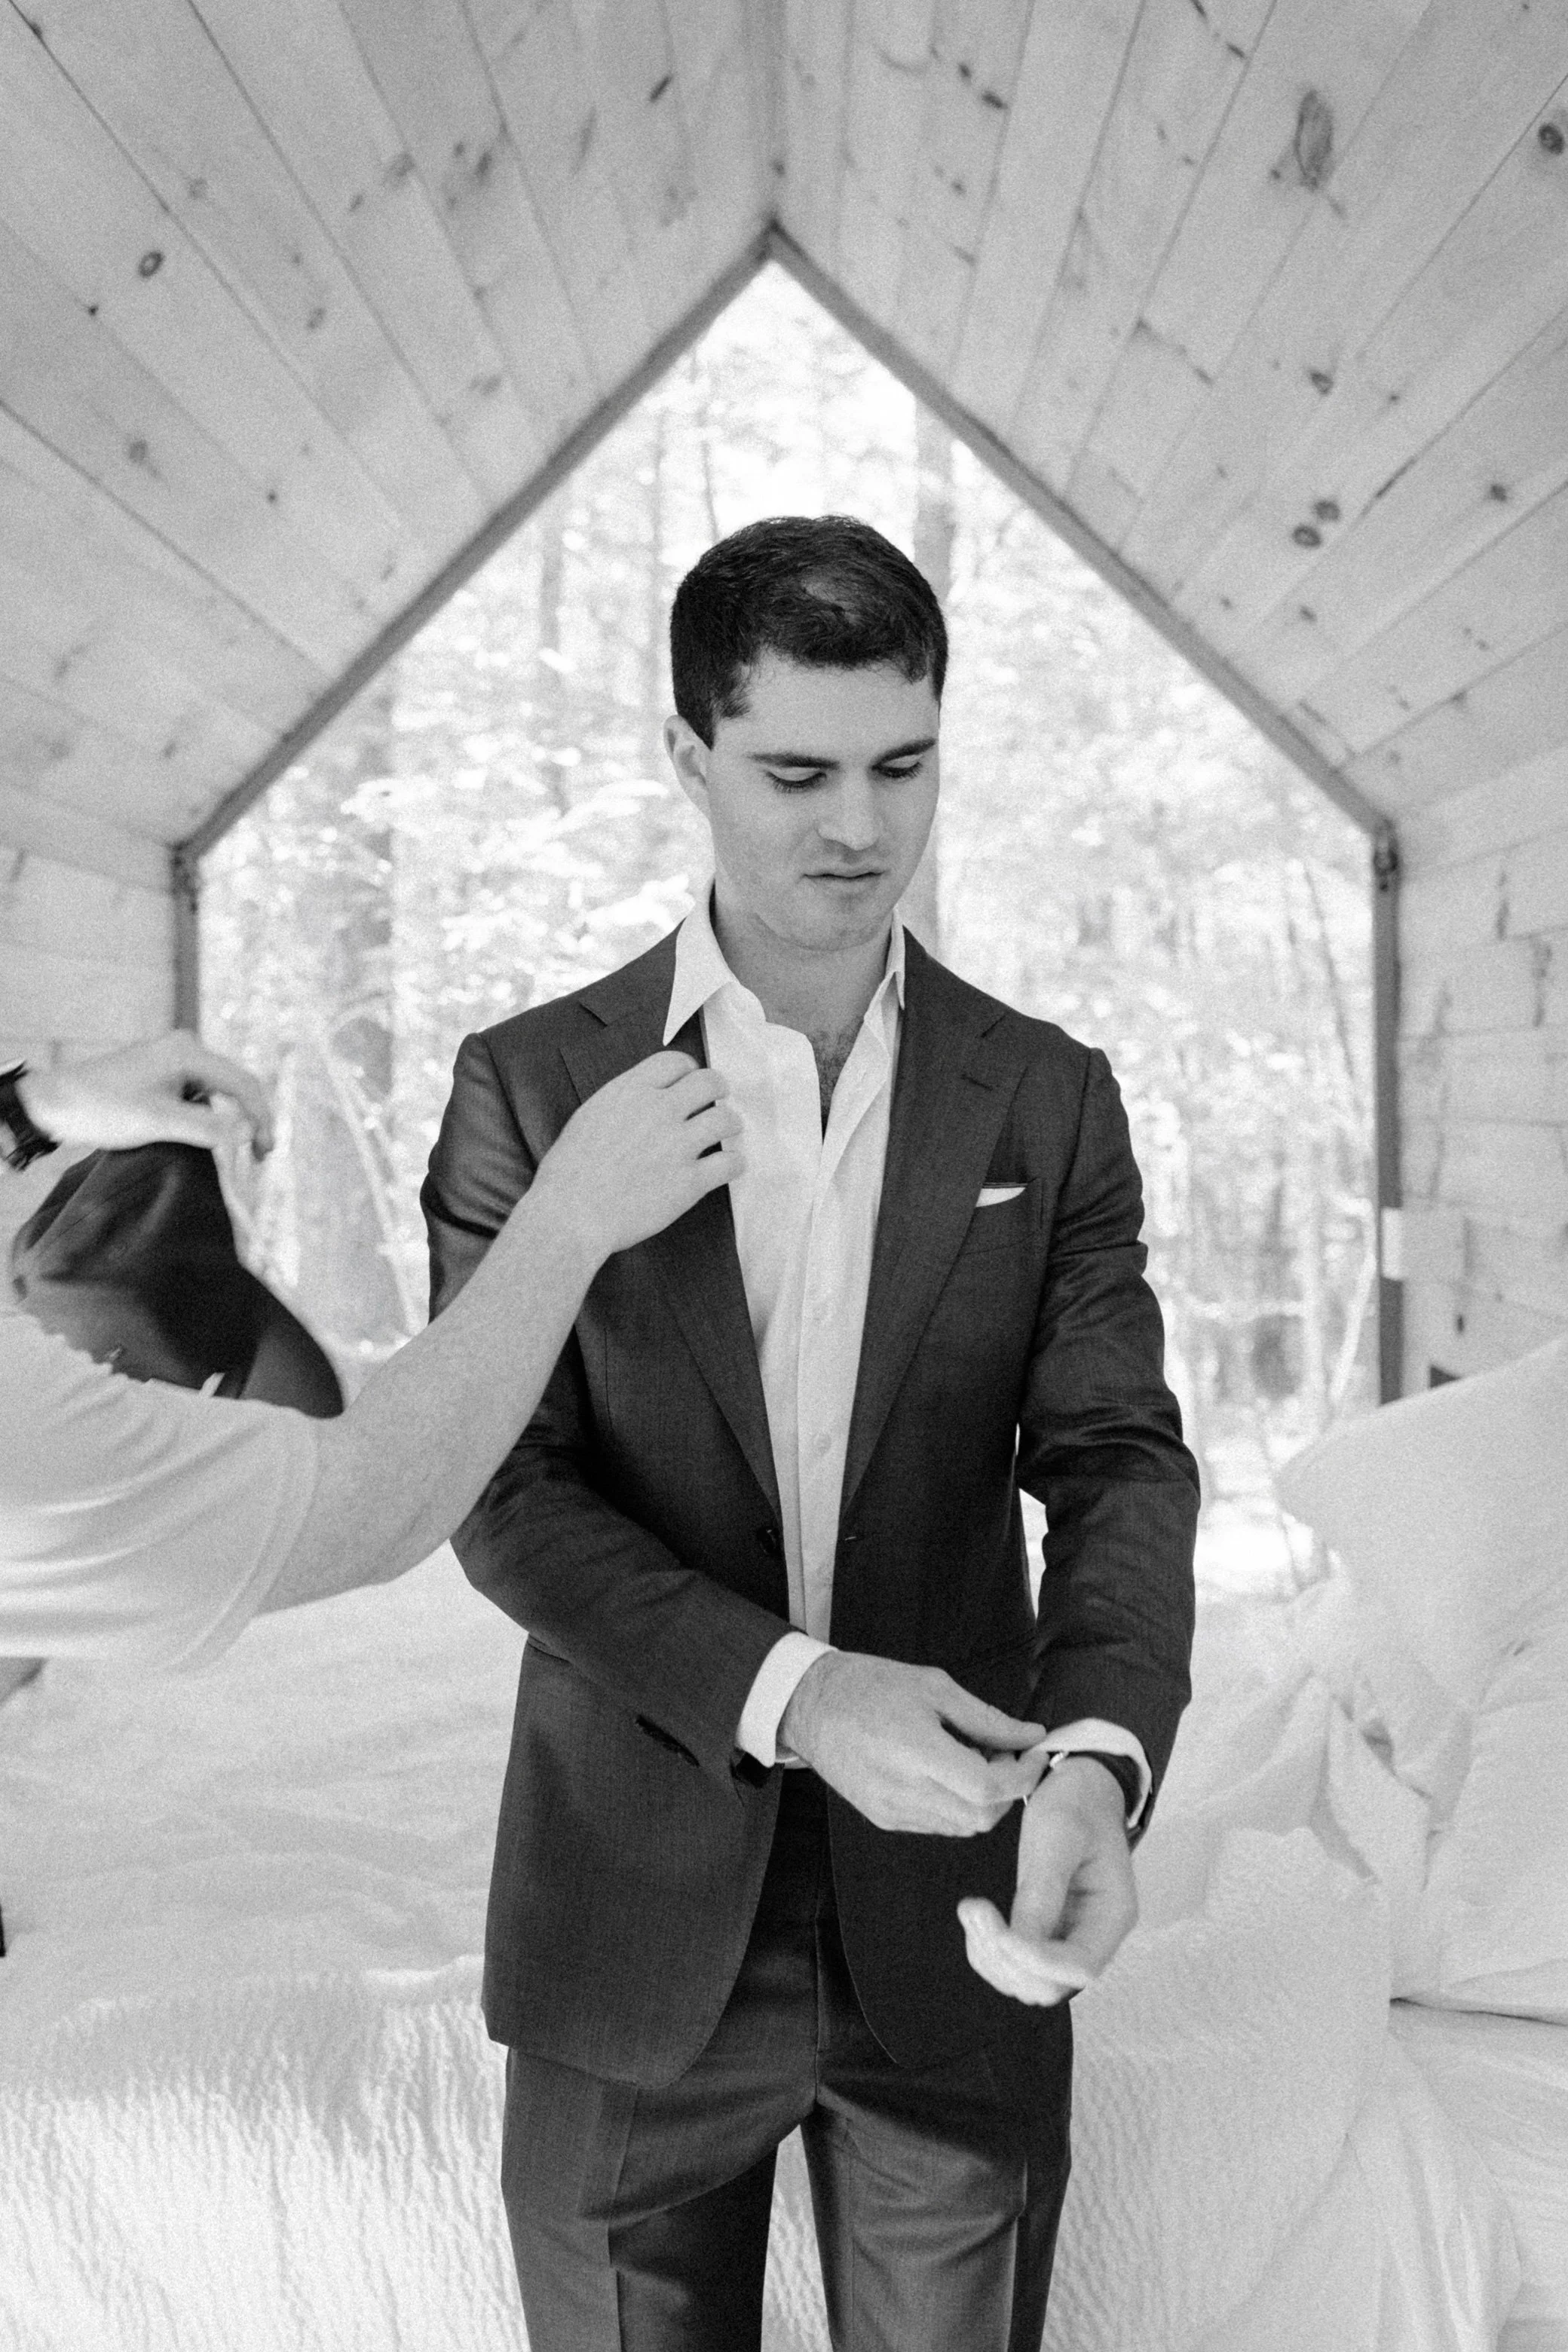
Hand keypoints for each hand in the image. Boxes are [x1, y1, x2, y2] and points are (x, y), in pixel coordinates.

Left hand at [17, 1032, 272, 1158]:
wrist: (53, 1104)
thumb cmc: (102, 1108)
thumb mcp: (159, 1122)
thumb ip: (208, 1127)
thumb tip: (250, 1134)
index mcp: (189, 1052)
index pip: (244, 1084)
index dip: (262, 1119)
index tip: (267, 1153)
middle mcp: (185, 1048)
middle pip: (234, 1085)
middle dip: (250, 1119)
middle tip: (259, 1156)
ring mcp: (173, 1059)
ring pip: (217, 1092)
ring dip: (229, 1120)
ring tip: (236, 1151)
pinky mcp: (162, 1073)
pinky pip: (198, 1095)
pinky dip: (209, 1117)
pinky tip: (207, 1137)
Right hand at [533, 1051, 741, 1260]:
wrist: (571, 1215)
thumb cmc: (569, 1173)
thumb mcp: (589, 1117)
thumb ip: (623, 1103)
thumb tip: (645, 1099)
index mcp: (629, 1092)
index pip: (674, 1061)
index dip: (688, 1070)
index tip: (690, 1081)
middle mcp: (658, 1111)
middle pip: (709, 1082)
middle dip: (718, 1089)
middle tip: (718, 1101)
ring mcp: (677, 1146)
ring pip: (726, 1119)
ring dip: (730, 1124)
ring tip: (727, 1133)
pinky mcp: (690, 1181)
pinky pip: (731, 1163)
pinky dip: (734, 1163)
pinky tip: (727, 1167)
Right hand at [778, 1650, 1050, 1834]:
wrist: (811, 1705)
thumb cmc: (870, 1686)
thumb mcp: (934, 1686)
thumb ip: (987, 1718)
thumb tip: (1030, 1736)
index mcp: (918, 1752)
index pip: (990, 1788)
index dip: (1024, 1775)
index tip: (1034, 1752)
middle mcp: (905, 1791)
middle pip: (983, 1816)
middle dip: (1008, 1789)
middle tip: (1002, 1751)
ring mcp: (894, 1811)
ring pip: (964, 1826)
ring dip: (984, 1799)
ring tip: (971, 1758)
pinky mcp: (885, 1819)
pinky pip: (939, 1824)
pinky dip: (957, 1804)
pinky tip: (946, 1771)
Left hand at [958, 1756, 1136, 2004]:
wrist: (1080, 1790)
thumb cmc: (1076, 1804)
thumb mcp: (1059, 1833)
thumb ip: (1043, 1889)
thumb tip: (1018, 1941)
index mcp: (1113, 1914)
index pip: (1080, 1967)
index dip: (1034, 1960)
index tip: (994, 1927)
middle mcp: (1095, 1937)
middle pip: (1050, 1985)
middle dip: (1006, 1958)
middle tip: (973, 1909)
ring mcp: (1069, 1939)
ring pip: (1027, 1983)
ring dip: (991, 1958)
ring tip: (970, 1911)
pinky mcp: (1045, 1934)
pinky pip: (1015, 1965)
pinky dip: (988, 1952)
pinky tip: (976, 1918)